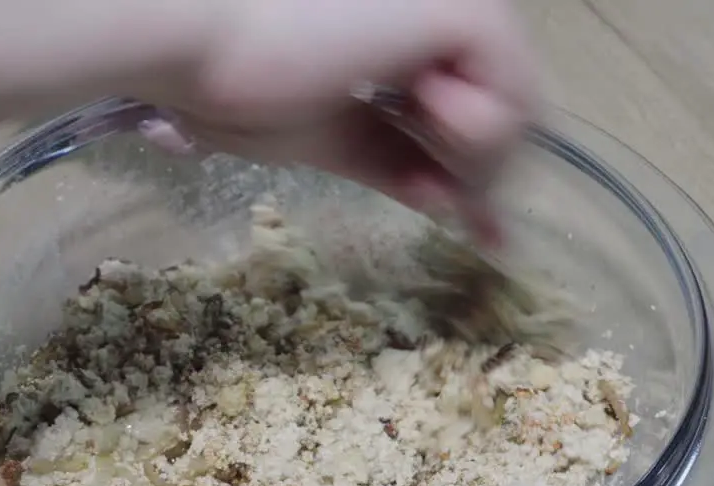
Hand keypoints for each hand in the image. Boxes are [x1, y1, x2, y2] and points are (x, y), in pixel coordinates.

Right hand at [143, 0, 537, 230]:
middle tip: (473, 224)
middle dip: (486, 173)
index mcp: (402, 32)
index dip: (480, 168)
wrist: (197, 42)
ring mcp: (452, 1)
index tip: (488, 234)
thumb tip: (446, 203)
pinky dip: (474, 136)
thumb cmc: (237, 82)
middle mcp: (433, 12)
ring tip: (421, 159)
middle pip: (504, 104)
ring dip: (475, 158)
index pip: (471, 102)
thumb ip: (393, 162)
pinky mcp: (460, 11)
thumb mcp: (332, 138)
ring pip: (516, 103)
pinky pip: (510, 95)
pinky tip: (417, 114)